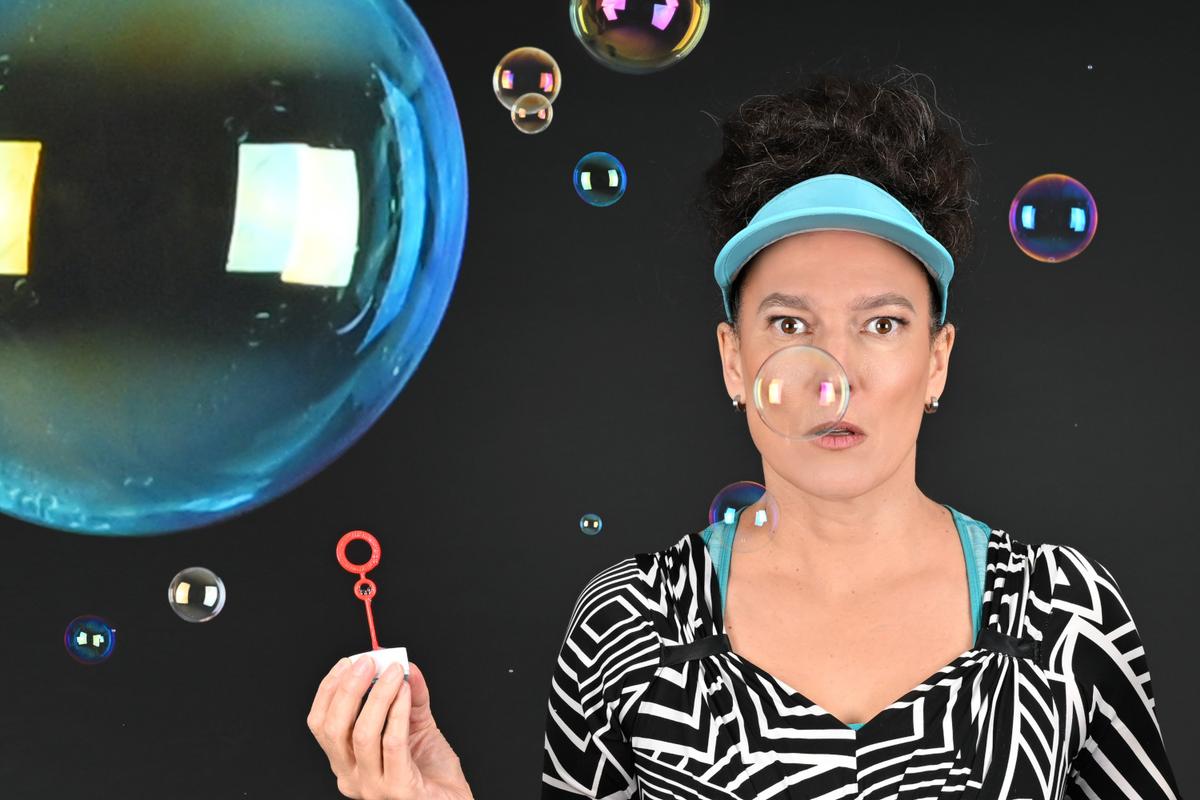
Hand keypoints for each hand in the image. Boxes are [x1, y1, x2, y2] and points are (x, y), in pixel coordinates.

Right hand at [307, 656, 473, 799]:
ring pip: (362, 734)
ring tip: (395, 673)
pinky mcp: (398, 789)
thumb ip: (409, 696)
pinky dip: (398, 712)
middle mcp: (352, 777)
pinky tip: (407, 691)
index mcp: (346, 762)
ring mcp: (373, 787)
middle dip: (348, 689)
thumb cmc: (433, 772)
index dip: (330, 690)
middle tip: (368, 662)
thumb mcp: (417, 725)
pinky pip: (392, 743)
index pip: (321, 724)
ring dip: (378, 696)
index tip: (348, 662)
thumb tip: (405, 665)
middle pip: (334, 728)